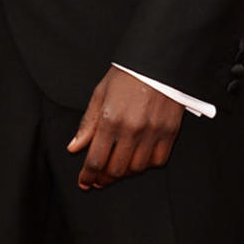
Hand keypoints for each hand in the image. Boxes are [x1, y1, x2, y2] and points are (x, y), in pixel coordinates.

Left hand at [67, 67, 183, 188]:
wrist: (156, 62)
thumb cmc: (127, 75)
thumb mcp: (100, 94)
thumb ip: (88, 123)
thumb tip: (74, 147)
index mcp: (111, 119)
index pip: (96, 159)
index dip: (88, 175)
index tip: (84, 181)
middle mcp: (132, 130)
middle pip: (116, 169)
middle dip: (104, 178)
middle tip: (98, 179)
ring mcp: (152, 133)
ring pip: (136, 168)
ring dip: (124, 173)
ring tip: (115, 169)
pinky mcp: (169, 133)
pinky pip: (158, 161)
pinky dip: (146, 165)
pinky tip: (137, 160)